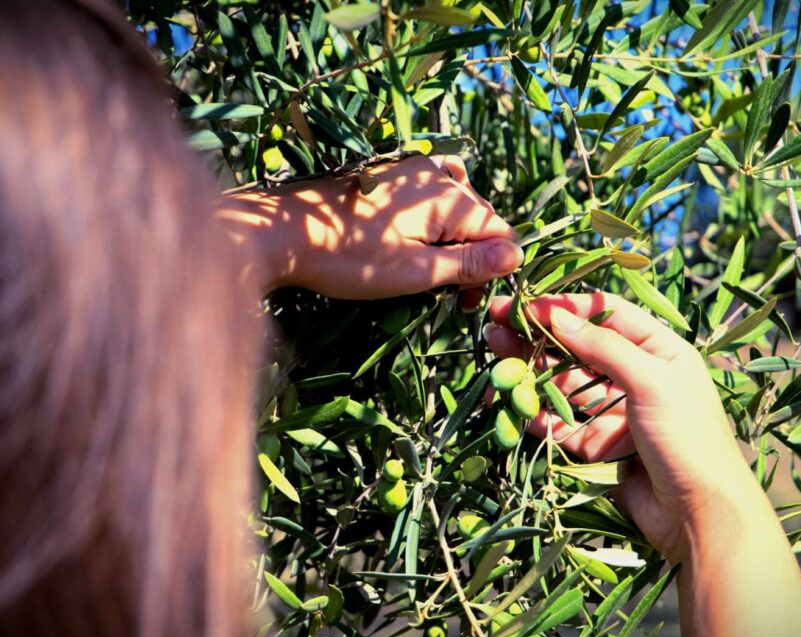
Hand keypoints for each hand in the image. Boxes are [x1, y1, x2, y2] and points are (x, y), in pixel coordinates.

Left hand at [221, 155, 521, 298]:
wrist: (284, 232)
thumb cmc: (349, 258)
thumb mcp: (416, 272)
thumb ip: (469, 263)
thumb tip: (517, 257)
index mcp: (450, 197)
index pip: (500, 233)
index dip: (492, 272)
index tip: (465, 303)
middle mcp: (437, 174)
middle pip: (479, 220)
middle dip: (471, 258)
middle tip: (446, 298)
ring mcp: (411, 170)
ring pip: (454, 209)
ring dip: (451, 242)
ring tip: (428, 271)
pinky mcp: (389, 175)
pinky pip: (429, 196)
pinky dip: (431, 222)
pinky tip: (414, 239)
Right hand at [488, 293, 800, 636]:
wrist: (701, 515)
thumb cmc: (690, 437)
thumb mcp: (652, 380)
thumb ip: (603, 346)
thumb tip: (557, 317)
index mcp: (659, 351)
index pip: (606, 315)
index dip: (565, 306)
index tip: (525, 304)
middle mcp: (635, 378)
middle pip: (578, 348)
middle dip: (537, 336)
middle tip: (495, 324)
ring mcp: (615, 414)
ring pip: (564, 386)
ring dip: (531, 371)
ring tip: (496, 358)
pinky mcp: (599, 449)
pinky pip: (561, 426)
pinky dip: (536, 414)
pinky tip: (511, 402)